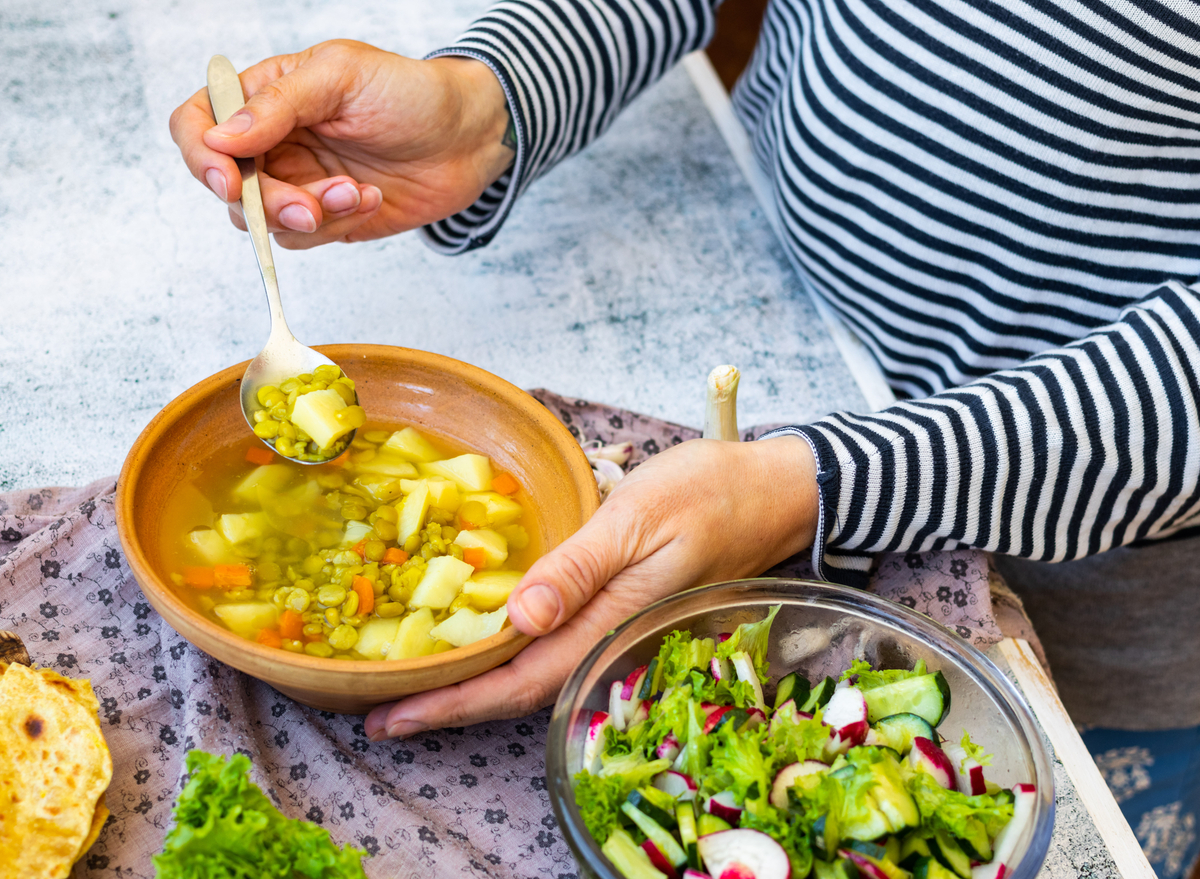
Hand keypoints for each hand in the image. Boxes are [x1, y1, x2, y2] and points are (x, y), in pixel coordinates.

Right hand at [169, 40, 514, 248]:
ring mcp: (298, 183)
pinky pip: (306, 238)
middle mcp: (273, 142)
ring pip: (264, 221)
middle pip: (227, 185)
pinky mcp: (328, 218)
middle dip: (267, 202)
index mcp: (265, 96)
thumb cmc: (410, 93)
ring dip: (312, 214)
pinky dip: (338, 224)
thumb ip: (279, 105)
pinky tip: (371, 199)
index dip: (201, 155)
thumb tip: (221, 138)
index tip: (229, 179)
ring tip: (358, 192)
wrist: (468, 138)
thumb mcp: (342, 77)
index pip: (198, 124)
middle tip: (311, 206)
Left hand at [365, 435, 818, 740]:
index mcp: (610, 620)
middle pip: (520, 692)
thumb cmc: (709, 494)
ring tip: (418, 688)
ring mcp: (619, 630)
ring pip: (538, 675)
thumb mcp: (636, 518)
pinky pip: (558, 650)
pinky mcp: (623, 613)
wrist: (775, 495)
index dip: (453, 703)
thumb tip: (519, 619)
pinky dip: (509, 658)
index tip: (392, 716)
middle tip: (380, 713)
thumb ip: (578, 568)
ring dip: (476, 687)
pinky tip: (484, 646)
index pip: (519, 681)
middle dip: (450, 707)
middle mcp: (611, 639)